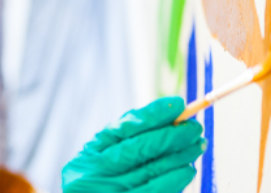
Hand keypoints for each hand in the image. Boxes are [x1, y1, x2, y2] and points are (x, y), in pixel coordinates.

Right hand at [61, 97, 205, 192]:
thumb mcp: (104, 156)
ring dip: (180, 156)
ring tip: (198, 144)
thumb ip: (128, 136)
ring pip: (153, 170)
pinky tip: (188, 169)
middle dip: (172, 135)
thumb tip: (166, 114)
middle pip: (140, 149)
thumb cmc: (102, 180)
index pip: (124, 128)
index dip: (152, 115)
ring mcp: (112, 191)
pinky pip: (156, 191)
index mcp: (91, 153)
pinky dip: (175, 180)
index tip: (177, 104)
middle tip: (194, 127)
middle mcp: (98, 172)